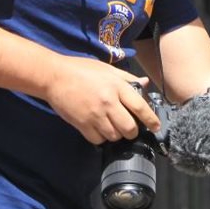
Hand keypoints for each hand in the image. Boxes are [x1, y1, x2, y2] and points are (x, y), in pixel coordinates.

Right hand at [42, 57, 160, 144]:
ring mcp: (95, 115)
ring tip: (113, 127)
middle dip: (132, 131)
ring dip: (117, 135)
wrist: (54, 76)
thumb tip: (144, 83)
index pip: (140, 107)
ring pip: (114, 136)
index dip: (151, 119)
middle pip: (129, 128)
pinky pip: (98, 139)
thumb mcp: (107, 69)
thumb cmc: (81, 69)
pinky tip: (99, 129)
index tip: (155, 126)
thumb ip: (127, 78)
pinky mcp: (82, 124)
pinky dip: (101, 138)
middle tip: (130, 128)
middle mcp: (108, 102)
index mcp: (116, 86)